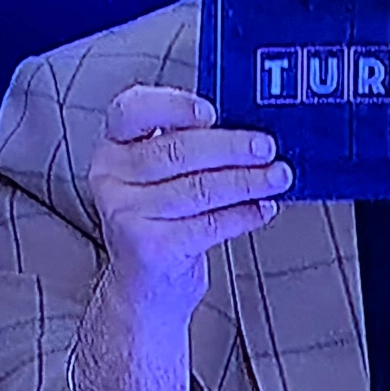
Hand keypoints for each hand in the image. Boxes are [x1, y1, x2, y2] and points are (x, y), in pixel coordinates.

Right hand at [87, 85, 293, 324]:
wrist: (144, 284)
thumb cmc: (163, 218)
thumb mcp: (166, 174)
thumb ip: (194, 145)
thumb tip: (252, 128)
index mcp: (115, 145)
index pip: (133, 110)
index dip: (174, 106)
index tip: (213, 112)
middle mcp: (111, 176)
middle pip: (177, 151)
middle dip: (232, 148)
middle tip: (266, 147)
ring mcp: (125, 213)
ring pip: (198, 188)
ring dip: (247, 182)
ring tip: (277, 177)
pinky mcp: (148, 248)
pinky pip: (207, 224)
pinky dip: (242, 214)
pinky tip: (262, 208)